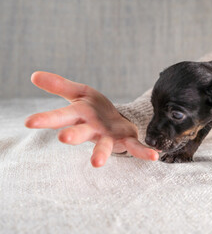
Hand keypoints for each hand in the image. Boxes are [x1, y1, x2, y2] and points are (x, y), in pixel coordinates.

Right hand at [25, 71, 158, 166]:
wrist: (115, 121)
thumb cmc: (94, 109)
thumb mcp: (79, 93)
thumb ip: (59, 85)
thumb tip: (34, 75)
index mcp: (80, 116)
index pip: (61, 116)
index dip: (46, 119)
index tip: (29, 122)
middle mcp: (92, 129)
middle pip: (81, 132)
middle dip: (73, 135)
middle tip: (63, 138)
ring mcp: (109, 136)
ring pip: (103, 145)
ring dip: (100, 153)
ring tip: (97, 163)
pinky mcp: (127, 139)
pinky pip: (136, 147)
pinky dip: (144, 152)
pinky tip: (155, 156)